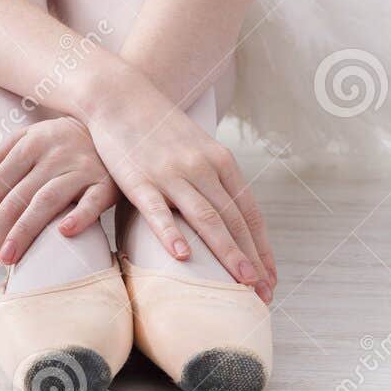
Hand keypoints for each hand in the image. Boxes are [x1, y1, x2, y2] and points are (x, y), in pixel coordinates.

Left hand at [0, 116, 118, 282]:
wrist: (109, 123)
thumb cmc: (57, 142)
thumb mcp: (25, 141)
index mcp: (27, 145)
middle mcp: (51, 155)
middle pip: (15, 199)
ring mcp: (80, 168)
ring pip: (47, 201)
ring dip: (24, 230)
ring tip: (6, 260)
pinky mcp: (106, 182)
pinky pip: (93, 200)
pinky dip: (80, 215)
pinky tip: (64, 233)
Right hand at [86, 72, 275, 296]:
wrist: (119, 95)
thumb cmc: (157, 127)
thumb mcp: (196, 147)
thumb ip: (213, 178)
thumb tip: (229, 217)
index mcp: (220, 161)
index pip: (249, 212)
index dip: (263, 248)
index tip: (272, 278)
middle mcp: (202, 167)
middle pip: (234, 221)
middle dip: (252, 261)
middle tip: (264, 295)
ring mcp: (171, 173)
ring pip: (206, 219)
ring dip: (227, 254)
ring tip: (242, 285)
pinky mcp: (139, 178)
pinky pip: (158, 210)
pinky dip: (172, 234)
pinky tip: (183, 257)